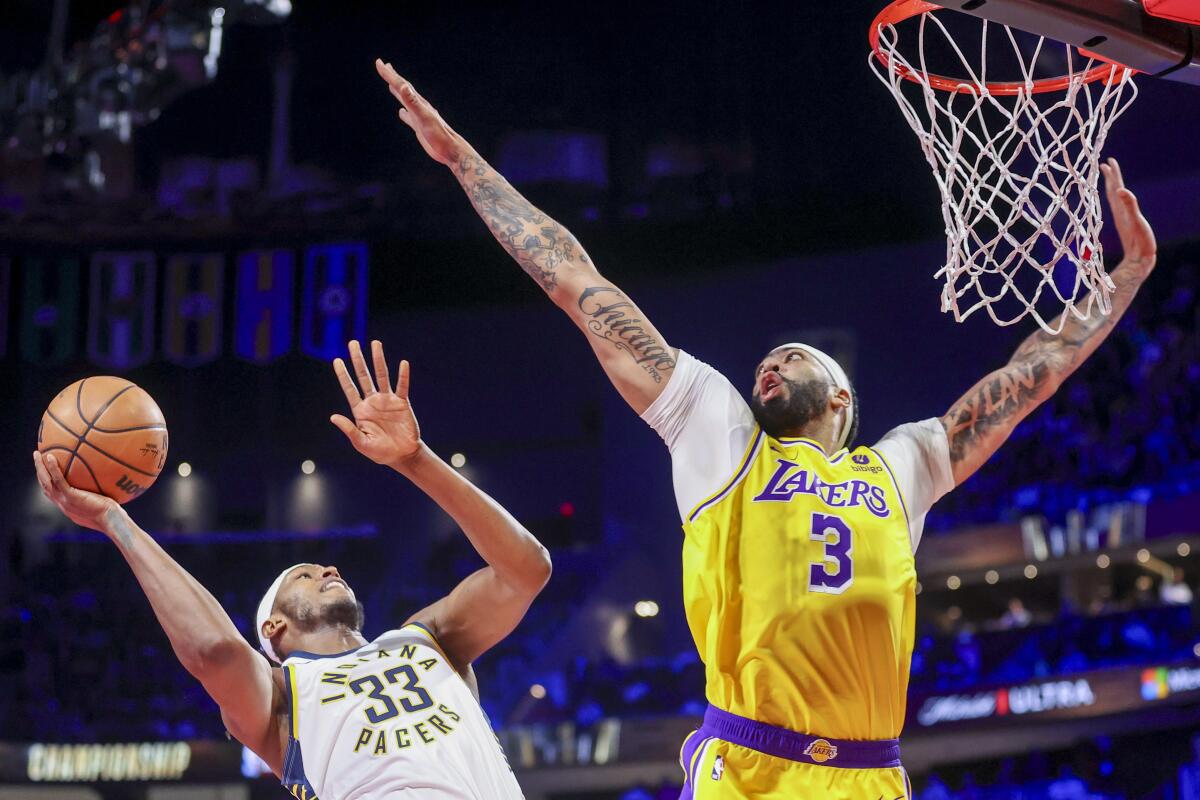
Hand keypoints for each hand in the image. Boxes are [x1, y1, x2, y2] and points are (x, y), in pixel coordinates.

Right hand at [33, 451, 119, 531]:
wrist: (111, 521)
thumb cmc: (112, 514)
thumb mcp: (102, 504)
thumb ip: (99, 494)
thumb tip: (107, 479)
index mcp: (68, 505)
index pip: (52, 492)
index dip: (46, 480)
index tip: (44, 469)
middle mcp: (62, 503)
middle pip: (45, 485)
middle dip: (39, 471)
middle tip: (37, 457)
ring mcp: (64, 501)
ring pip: (46, 482)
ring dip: (39, 467)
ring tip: (37, 454)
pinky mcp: (70, 497)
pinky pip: (58, 480)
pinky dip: (52, 469)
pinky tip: (50, 457)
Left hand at [331, 340, 421, 466]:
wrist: (402, 455)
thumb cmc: (380, 452)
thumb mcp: (361, 443)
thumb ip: (349, 429)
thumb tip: (333, 416)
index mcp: (360, 410)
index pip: (349, 388)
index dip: (343, 374)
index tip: (336, 360)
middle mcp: (372, 401)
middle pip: (364, 376)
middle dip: (358, 360)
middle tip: (353, 343)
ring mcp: (387, 400)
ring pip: (382, 376)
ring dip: (378, 360)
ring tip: (376, 343)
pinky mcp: (402, 403)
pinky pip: (402, 386)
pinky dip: (403, 375)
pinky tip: (403, 364)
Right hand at [375, 60, 468, 167]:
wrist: (451, 150)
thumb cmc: (439, 135)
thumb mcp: (423, 117)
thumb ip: (412, 102)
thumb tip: (403, 85)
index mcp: (418, 102)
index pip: (401, 84)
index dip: (389, 74)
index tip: (379, 63)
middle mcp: (419, 107)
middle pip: (403, 88)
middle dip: (393, 77)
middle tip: (384, 65)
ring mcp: (419, 117)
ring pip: (406, 100)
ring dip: (398, 91)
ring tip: (391, 84)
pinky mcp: (420, 127)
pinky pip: (409, 117)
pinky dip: (404, 113)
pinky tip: (401, 113)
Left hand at [1101, 158, 1155, 274]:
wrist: (1137, 261)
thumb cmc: (1139, 242)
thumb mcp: (1135, 221)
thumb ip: (1129, 205)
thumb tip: (1120, 189)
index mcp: (1120, 209)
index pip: (1114, 188)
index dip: (1112, 175)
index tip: (1107, 161)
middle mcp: (1119, 212)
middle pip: (1113, 190)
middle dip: (1111, 176)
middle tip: (1107, 163)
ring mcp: (1122, 218)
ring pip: (1115, 198)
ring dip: (1113, 186)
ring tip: (1110, 177)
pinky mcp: (1126, 224)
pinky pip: (1120, 207)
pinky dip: (1119, 199)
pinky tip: (1119, 200)